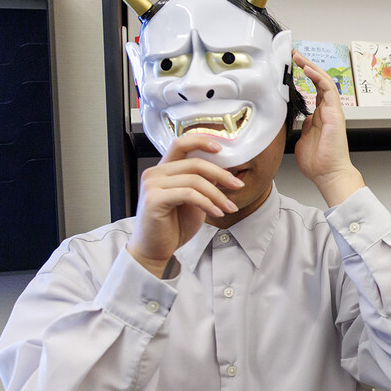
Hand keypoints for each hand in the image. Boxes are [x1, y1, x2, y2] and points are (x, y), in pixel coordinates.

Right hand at [126, 135, 242, 275]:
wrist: (155, 250)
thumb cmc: (173, 226)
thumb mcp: (193, 200)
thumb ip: (202, 183)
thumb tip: (224, 171)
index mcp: (163, 169)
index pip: (181, 143)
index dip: (202, 141)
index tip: (222, 148)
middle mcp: (155, 173)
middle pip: (195, 163)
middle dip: (222, 175)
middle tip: (239, 185)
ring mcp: (152, 185)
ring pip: (195, 180)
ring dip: (218, 194)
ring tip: (229, 207)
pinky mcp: (154, 199)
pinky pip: (189, 194)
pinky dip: (207, 203)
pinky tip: (217, 213)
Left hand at [292, 50, 364, 206]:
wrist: (329, 174)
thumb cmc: (318, 163)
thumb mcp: (301, 139)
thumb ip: (299, 126)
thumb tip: (292, 120)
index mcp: (320, 116)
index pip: (314, 89)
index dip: (305, 76)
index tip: (293, 66)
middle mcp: (328, 111)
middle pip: (319, 81)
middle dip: (307, 66)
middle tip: (294, 55)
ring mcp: (333, 111)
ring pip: (325, 81)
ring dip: (311, 67)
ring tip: (299, 57)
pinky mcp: (335, 113)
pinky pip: (328, 90)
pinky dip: (318, 78)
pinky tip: (308, 70)